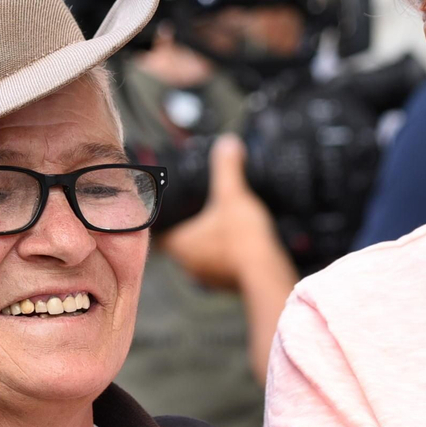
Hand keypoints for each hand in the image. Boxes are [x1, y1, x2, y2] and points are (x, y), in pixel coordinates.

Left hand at [160, 134, 283, 290]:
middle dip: (187, 228)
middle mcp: (186, 264)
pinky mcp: (223, 283)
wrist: (267, 269)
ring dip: (205, 243)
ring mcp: (205, 276)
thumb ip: (227, 168)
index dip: (163, 219)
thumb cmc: (242, 236)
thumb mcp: (232, 193)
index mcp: (178, 244)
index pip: (159, 232)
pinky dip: (223, 255)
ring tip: (216, 225)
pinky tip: (234, 243)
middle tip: (195, 211)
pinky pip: (218, 266)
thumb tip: (228, 143)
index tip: (170, 207)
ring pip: (197, 256)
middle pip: (178, 243)